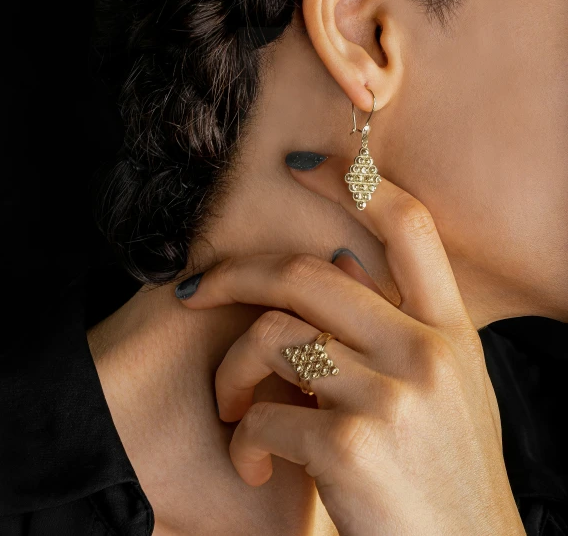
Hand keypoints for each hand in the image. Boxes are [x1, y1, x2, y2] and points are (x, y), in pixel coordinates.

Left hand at [177, 155, 524, 535]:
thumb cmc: (445, 478)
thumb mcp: (447, 392)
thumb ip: (402, 330)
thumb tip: (340, 266)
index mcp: (449, 332)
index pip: (408, 224)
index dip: (353, 181)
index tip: (302, 165)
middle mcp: (424, 351)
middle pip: (309, 273)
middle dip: (235, 274)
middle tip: (193, 291)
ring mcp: (391, 397)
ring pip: (272, 338)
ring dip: (232, 375)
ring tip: (236, 410)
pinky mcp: (351, 447)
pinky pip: (264, 416)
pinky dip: (244, 441)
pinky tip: (256, 467)